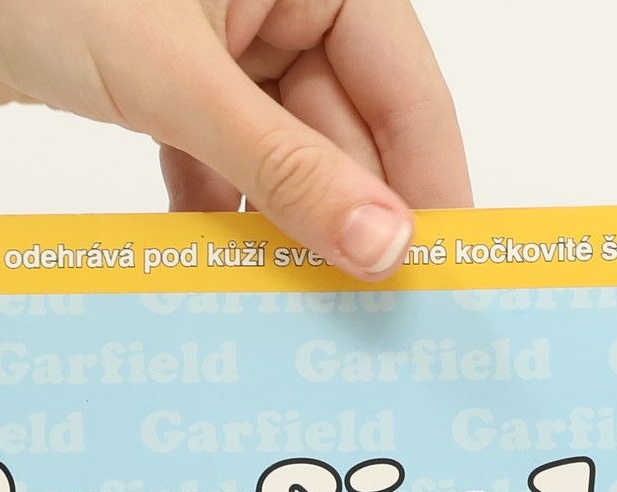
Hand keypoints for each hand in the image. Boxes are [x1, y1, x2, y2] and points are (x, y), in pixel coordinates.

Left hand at [0, 0, 470, 277]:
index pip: (407, 89)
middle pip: (347, 133)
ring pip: (284, 157)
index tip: (443, 277)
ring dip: (282, 234)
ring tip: (296, 317)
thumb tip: (381, 245)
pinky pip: (224, 162)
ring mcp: (227, 41)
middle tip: (368, 325)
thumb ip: (283, 167)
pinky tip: (222, 279)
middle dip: (348, 225)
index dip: (428, 186)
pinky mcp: (174, 82)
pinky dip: (220, 218)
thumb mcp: (176, 80)